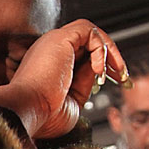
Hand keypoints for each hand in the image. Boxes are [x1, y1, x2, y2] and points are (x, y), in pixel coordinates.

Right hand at [0, 19, 125, 138]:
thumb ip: (84, 84)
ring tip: (117, 72)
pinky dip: (102, 49)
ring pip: (90, 32)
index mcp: (47, 66)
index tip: (117, 81)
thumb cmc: (42, 117)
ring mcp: (52, 43)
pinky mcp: (59, 39)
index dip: (100, 65)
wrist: (25, 114)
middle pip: (86, 42)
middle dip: (110, 56)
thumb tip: (98, 72)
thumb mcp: (73, 102)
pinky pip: (90, 32)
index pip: (80, 56)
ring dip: (109, 51)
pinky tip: (99, 71)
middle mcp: (48, 51)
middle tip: (123, 76)